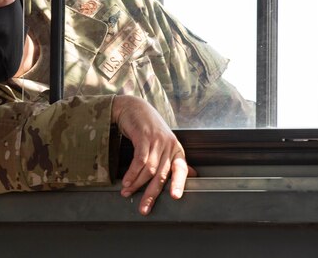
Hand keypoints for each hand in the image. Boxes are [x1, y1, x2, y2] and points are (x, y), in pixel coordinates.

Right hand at [111, 95, 195, 215]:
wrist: (133, 108)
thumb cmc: (148, 128)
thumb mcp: (163, 144)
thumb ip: (173, 159)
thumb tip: (191, 174)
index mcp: (176, 149)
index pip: (181, 169)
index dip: (179, 183)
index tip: (174, 197)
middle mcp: (169, 145)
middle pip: (162, 174)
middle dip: (152, 193)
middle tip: (144, 208)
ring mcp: (157, 140)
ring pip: (149, 169)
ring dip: (136, 184)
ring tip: (127, 193)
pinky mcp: (144, 136)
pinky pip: (139, 160)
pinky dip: (132, 173)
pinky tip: (126, 181)